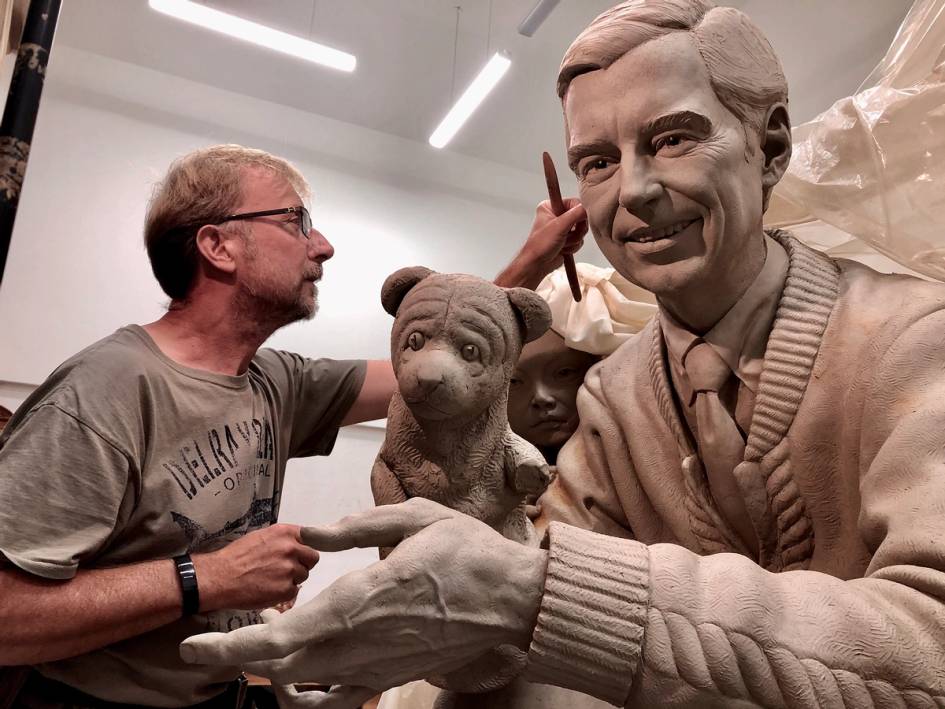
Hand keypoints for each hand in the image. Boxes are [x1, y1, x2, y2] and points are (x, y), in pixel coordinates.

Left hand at [180, 499, 547, 693]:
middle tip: (201, 650)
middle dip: (234, 660)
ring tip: (244, 656)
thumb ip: (354, 527)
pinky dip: (306, 700)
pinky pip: (339, 702)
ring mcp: (376, 666)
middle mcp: (362, 641)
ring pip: (303, 685)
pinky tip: (291, 688)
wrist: (512, 599)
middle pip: (281, 665)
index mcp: (363, 598)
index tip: (193, 646)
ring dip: (264, 674)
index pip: (282, 634)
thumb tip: (305, 535)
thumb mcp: (414, 518)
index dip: (231, 646)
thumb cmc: (467, 551)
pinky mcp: (392, 675)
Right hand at [194, 524, 318, 611]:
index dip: (304, 548)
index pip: (311, 538)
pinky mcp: (286, 589)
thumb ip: (281, 539)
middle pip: (312, 558)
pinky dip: (284, 592)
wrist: (219, 578)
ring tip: (272, 580)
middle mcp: (291, 548)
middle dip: (302, 564)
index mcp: (285, 532)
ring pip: (303, 575)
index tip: (301, 554)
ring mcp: (290, 569)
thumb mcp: (260, 537)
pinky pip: (294, 591)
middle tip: (285, 569)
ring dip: (292, 579)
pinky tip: (268, 589)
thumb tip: (297, 544)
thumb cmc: (236, 557)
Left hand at [495, 199, 587, 288]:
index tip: (575, 224)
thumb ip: (576, 214)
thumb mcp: (560, 226)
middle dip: (576, 230)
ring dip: (574, 240)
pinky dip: (573, 246)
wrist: (537, 265)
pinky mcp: (567, 238)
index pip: (575, 202)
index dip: (578, 214)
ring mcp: (562, 227)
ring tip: (562, 243)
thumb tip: (588, 207)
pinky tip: (563, 249)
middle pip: (580, 217)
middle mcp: (557, 215)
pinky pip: (580, 239)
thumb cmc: (540, 245)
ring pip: (581, 230)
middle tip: (566, 236)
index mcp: (551, 206)